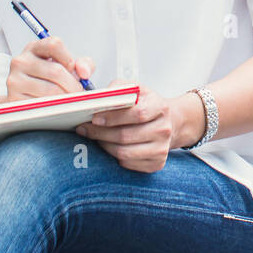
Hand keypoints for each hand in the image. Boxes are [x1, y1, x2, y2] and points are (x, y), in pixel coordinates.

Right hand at [5, 36, 95, 100]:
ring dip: (66, 97)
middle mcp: (21, 61)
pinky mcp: (13, 98)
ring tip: (69, 98)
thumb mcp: (66, 64)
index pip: (54, 44)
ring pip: (51, 90)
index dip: (69, 59)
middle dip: (73, 85)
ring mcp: (15, 79)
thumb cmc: (49, 77)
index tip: (73, 70)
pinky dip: (54, 107)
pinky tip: (56, 105)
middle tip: (79, 92)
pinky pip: (42, 104)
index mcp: (34, 48)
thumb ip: (82, 64)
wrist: (25, 94)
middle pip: (56, 71)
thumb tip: (84, 72)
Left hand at [74, 82, 193, 172]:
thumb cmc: (146, 105)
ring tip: (95, 137)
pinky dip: (113, 155)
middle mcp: (164, 129)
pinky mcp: (156, 163)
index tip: (94, 118)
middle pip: (126, 135)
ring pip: (124, 152)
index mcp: (160, 107)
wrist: (167, 123)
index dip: (113, 117)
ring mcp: (162, 148)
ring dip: (104, 145)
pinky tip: (109, 146)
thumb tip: (99, 97)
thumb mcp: (136, 89)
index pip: (137, 114)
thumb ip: (119, 89)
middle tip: (85, 129)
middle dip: (100, 132)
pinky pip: (127, 163)